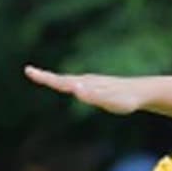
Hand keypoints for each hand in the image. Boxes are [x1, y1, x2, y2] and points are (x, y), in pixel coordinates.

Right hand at [25, 65, 144, 114]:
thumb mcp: (110, 100)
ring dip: (53, 78)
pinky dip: (66, 82)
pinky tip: (66, 84)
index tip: (29, 70)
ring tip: (37, 74)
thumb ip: (93, 96)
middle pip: (61, 79)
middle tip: (28, 70)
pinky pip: (77, 83)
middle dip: (44, 76)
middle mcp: (86, 81)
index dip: (45, 77)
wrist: (142, 92)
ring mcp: (91, 83)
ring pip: (68, 80)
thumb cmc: (126, 99)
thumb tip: (75, 88)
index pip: (61, 81)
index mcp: (86, 84)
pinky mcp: (97, 86)